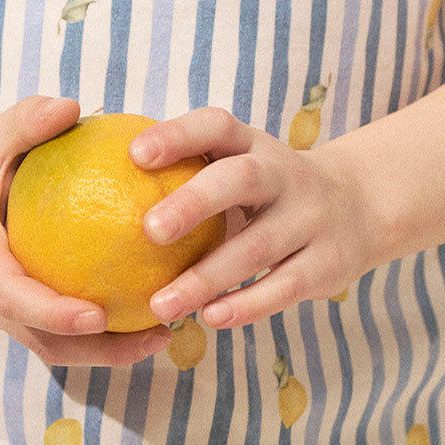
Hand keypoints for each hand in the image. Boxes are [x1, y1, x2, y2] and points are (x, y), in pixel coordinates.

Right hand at [0, 96, 173, 366]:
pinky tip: (138, 315)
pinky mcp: (2, 309)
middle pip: (36, 338)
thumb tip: (72, 106)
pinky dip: (88, 335)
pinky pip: (46, 330)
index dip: (53, 314)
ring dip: (100, 351)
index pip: (11, 296)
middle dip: (96, 350)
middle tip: (156, 337)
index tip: (99, 316)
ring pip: (44, 344)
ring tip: (159, 335)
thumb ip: (27, 121)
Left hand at [128, 106, 375, 328]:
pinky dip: (247, 305)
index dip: (177, 135)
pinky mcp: (329, 262)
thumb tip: (86, 181)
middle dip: (194, 202)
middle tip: (148, 229)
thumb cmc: (258, 192)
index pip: (215, 125)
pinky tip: (209, 319)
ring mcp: (312, 218)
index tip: (133, 154)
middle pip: (240, 180)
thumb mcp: (230, 167)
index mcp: (250, 145)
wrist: (358, 207)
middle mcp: (284, 174)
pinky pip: (284, 287)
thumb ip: (178, 173)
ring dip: (207, 277)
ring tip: (161, 304)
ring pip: (258, 246)